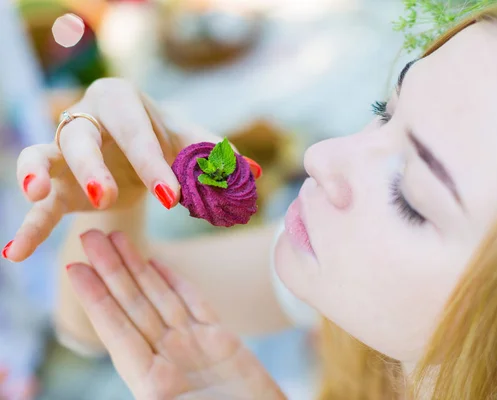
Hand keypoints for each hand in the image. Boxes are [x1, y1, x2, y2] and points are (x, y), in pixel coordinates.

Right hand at [8, 78, 222, 261]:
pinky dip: (27, 227)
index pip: (135, 131)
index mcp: (121, 102)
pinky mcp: (56, 186)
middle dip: (92, 167)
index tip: (172, 196)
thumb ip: (217, 156)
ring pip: (44, 157)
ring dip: (37, 173)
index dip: (151, 162)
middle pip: (80, 138)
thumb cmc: (164, 139)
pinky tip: (13, 253)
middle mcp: (86, 120)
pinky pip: (38, 204)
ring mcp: (65, 152)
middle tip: (108, 196)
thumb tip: (253, 174)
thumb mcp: (189, 144)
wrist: (134, 150)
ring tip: (38, 192)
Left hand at [67, 230, 285, 399]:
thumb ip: (153, 392)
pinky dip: (176, 283)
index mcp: (152, 381)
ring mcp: (194, 346)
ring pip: (160, 298)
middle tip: (89, 235)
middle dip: (111, 270)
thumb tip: (139, 384)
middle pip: (134, 306)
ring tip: (116, 238)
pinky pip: (194, 304)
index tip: (75, 270)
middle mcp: (169, 358)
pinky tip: (159, 263)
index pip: (117, 332)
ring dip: (137, 268)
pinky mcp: (222, 340)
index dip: (96, 299)